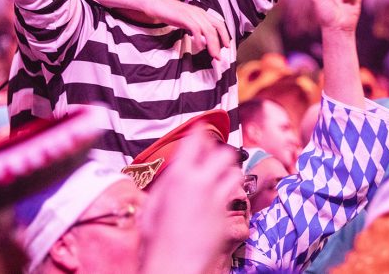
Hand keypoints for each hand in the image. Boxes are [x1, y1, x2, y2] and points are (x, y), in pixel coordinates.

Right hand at [140, 128, 242, 273]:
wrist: (174, 265)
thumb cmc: (156, 238)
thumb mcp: (153, 204)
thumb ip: (166, 184)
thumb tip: (174, 173)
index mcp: (180, 175)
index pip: (196, 141)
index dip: (200, 131)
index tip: (201, 128)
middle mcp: (201, 182)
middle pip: (223, 153)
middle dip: (220, 153)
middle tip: (214, 156)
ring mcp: (217, 199)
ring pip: (235, 172)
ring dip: (229, 171)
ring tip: (223, 175)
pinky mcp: (227, 215)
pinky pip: (235, 195)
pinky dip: (230, 192)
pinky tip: (223, 197)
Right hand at [152, 0, 230, 60]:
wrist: (153, 3)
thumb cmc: (168, 12)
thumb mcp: (185, 20)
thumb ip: (194, 27)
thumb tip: (202, 40)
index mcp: (201, 13)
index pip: (218, 23)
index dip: (224, 35)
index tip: (226, 47)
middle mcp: (199, 12)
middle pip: (216, 27)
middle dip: (220, 43)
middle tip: (219, 57)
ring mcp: (191, 14)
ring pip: (208, 29)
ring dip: (212, 44)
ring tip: (213, 55)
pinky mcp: (183, 16)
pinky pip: (195, 28)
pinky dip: (199, 39)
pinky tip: (200, 47)